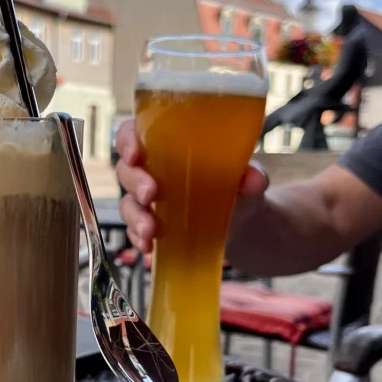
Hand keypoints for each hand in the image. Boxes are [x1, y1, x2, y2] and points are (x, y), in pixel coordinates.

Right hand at [115, 119, 268, 253]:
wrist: (241, 221)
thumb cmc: (235, 185)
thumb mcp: (246, 177)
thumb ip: (251, 175)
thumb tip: (255, 179)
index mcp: (166, 145)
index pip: (133, 133)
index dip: (127, 141)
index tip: (135, 154)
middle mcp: (150, 170)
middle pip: (126, 170)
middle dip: (134, 183)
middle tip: (151, 194)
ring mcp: (147, 202)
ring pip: (127, 204)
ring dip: (135, 217)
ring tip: (150, 231)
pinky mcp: (150, 226)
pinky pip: (134, 232)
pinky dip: (139, 240)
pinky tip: (149, 248)